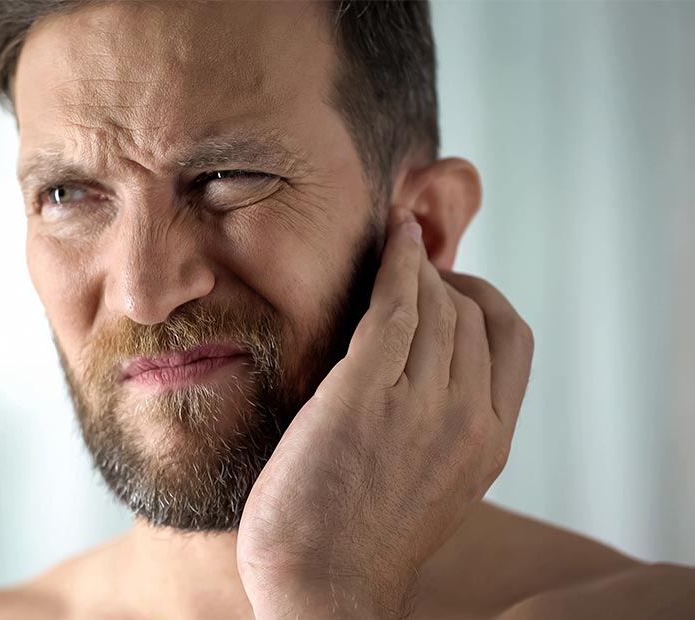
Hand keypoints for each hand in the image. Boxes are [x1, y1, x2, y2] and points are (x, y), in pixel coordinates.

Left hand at [236, 207, 534, 618]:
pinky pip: (395, 306)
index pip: (512, 341)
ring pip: (436, 305)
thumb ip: (443, 428)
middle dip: (443, 279)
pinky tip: (391, 241)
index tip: (451, 286)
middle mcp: (469, 419)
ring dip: (417, 268)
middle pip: (471, 314)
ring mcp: (420, 405)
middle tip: (410, 265)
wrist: (321, 585)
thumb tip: (429, 371)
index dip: (484, 299)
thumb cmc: (359, 538)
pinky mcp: (365, 394)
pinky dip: (398, 264)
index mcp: (491, 444)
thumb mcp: (431, 485)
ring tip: (395, 249)